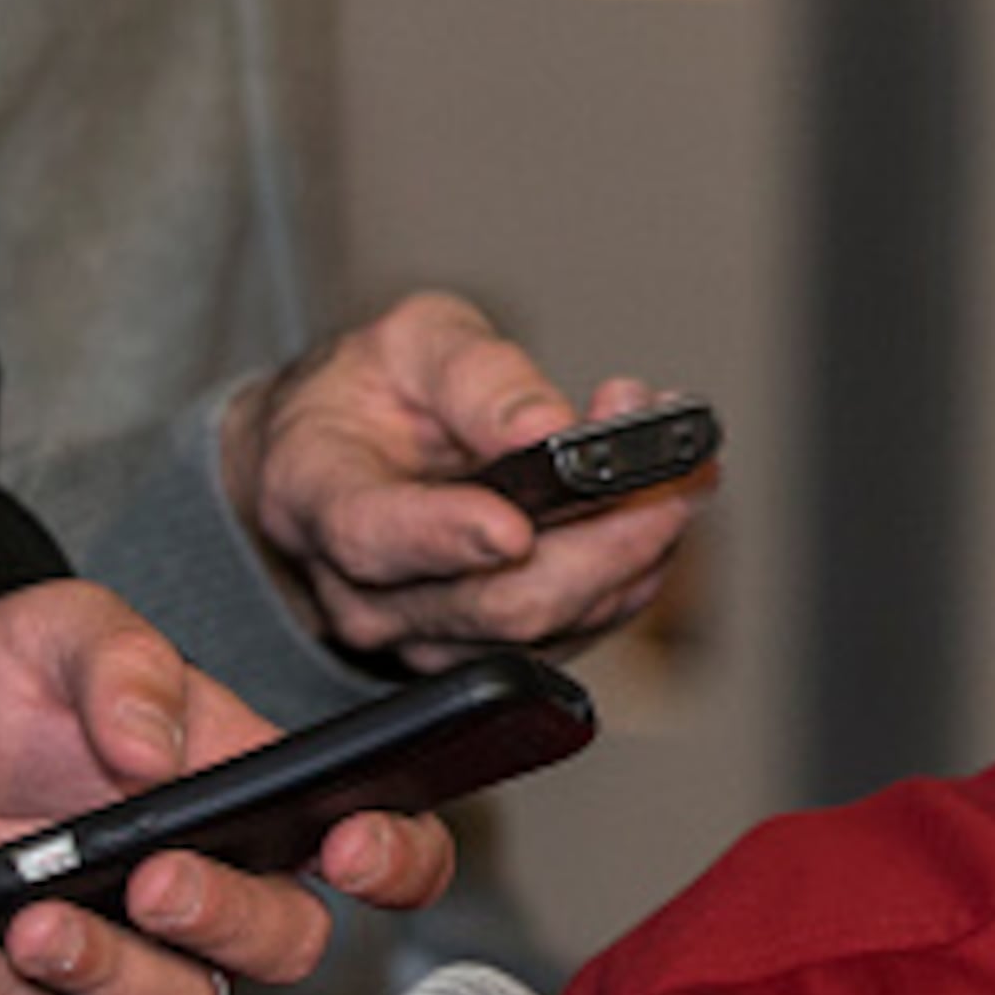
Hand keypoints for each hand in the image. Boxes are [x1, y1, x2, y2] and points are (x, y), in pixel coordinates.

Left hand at [0, 580, 455, 994]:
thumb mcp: (60, 631)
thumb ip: (123, 666)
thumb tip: (153, 748)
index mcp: (254, 800)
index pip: (382, 845)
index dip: (398, 861)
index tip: (347, 847)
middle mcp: (215, 893)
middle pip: (287, 946)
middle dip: (228, 921)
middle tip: (155, 880)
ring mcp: (138, 962)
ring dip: (108, 974)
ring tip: (29, 919)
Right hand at [220, 290, 701, 667]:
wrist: (349, 456)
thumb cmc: (373, 394)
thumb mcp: (414, 340)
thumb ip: (476, 375)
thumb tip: (544, 425)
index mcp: (318, 498)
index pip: (376, 536)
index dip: (450, 536)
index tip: (517, 523)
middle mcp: (368, 592)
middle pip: (498, 602)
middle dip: (603, 537)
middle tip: (668, 471)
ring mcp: (429, 637)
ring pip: (553, 625)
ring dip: (633, 549)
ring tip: (676, 468)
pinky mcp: (493, 653)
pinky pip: (580, 626)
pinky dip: (632, 567)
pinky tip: (655, 506)